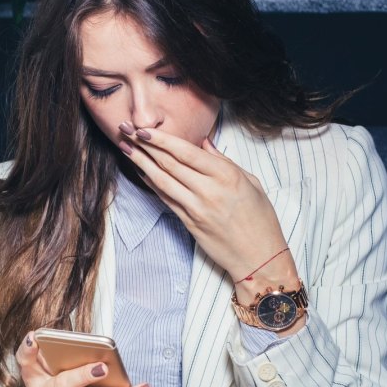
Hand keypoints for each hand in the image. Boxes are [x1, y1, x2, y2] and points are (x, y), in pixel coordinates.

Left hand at [119, 124, 299, 305]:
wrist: (259, 258)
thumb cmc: (260, 219)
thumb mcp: (251, 183)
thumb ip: (224, 161)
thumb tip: (203, 142)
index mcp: (227, 176)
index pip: (186, 152)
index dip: (161, 140)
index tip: (143, 129)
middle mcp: (209, 191)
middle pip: (169, 163)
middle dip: (144, 145)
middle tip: (126, 130)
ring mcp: (196, 208)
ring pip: (161, 180)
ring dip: (141, 162)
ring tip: (125, 148)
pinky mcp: (188, 222)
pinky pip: (165, 198)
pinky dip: (151, 183)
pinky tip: (141, 171)